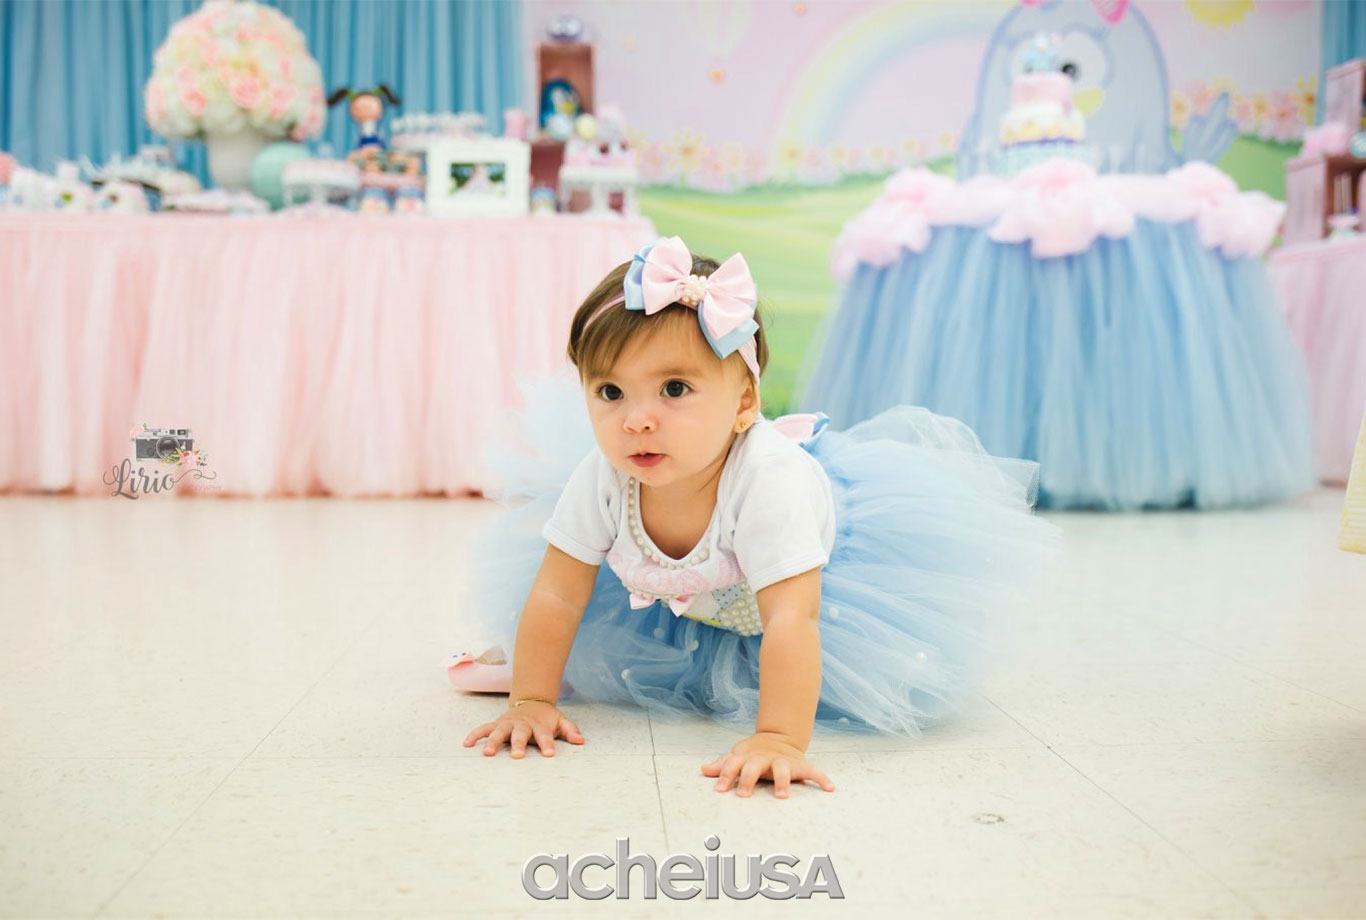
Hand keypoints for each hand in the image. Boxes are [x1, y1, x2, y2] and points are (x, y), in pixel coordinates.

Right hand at [462, 702, 583, 757]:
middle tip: (517, 756)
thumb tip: (581, 741)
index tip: (549, 754)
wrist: (531, 701)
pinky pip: (484, 728)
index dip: (547, 744)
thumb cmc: (546, 718)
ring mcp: (508, 723)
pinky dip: (475, 734)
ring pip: (499, 731)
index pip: (545, 736)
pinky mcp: (496, 723)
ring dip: (493, 741)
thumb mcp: (560, 721)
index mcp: (539, 725)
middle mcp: (522, 724)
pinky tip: (467, 743)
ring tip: (486, 753)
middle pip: (520, 734)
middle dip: (518, 744)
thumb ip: (570, 730)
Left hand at [701, 731, 835, 797]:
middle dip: (749, 778)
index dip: (726, 775)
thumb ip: (722, 765)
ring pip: (782, 768)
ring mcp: (783, 761)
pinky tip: (829, 788)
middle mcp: (764, 758)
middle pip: (755, 765)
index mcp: (747, 757)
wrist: (779, 736)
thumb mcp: (738, 757)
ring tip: (782, 796)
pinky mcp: (799, 764)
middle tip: (744, 795)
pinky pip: (813, 771)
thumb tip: (703, 770)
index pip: (734, 764)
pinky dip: (822, 778)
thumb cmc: (754, 754)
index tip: (720, 790)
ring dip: (782, 781)